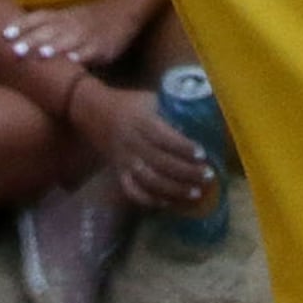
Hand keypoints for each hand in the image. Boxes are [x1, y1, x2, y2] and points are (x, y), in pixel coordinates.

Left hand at [1, 0, 143, 69]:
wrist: (121, 12)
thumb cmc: (87, 20)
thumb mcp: (66, 18)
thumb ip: (45, 28)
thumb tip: (16, 41)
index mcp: (60, 16)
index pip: (38, 17)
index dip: (22, 25)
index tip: (5, 35)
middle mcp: (71, 23)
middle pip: (49, 30)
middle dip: (33, 40)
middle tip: (16, 51)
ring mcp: (86, 35)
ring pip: (68, 40)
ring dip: (55, 47)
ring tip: (43, 55)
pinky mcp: (101, 46)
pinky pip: (91, 50)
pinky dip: (82, 55)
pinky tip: (74, 61)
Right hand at [65, 77, 217, 211]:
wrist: (95, 113)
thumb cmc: (131, 104)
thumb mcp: (150, 98)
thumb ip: (172, 109)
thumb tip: (204, 117)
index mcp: (141, 121)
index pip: (163, 137)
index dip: (183, 147)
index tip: (203, 154)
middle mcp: (132, 143)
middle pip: (160, 162)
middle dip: (186, 172)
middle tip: (208, 176)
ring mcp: (124, 161)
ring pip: (149, 180)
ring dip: (174, 189)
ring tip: (196, 193)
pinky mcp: (119, 173)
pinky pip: (132, 191)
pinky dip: (150, 200)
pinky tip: (168, 203)